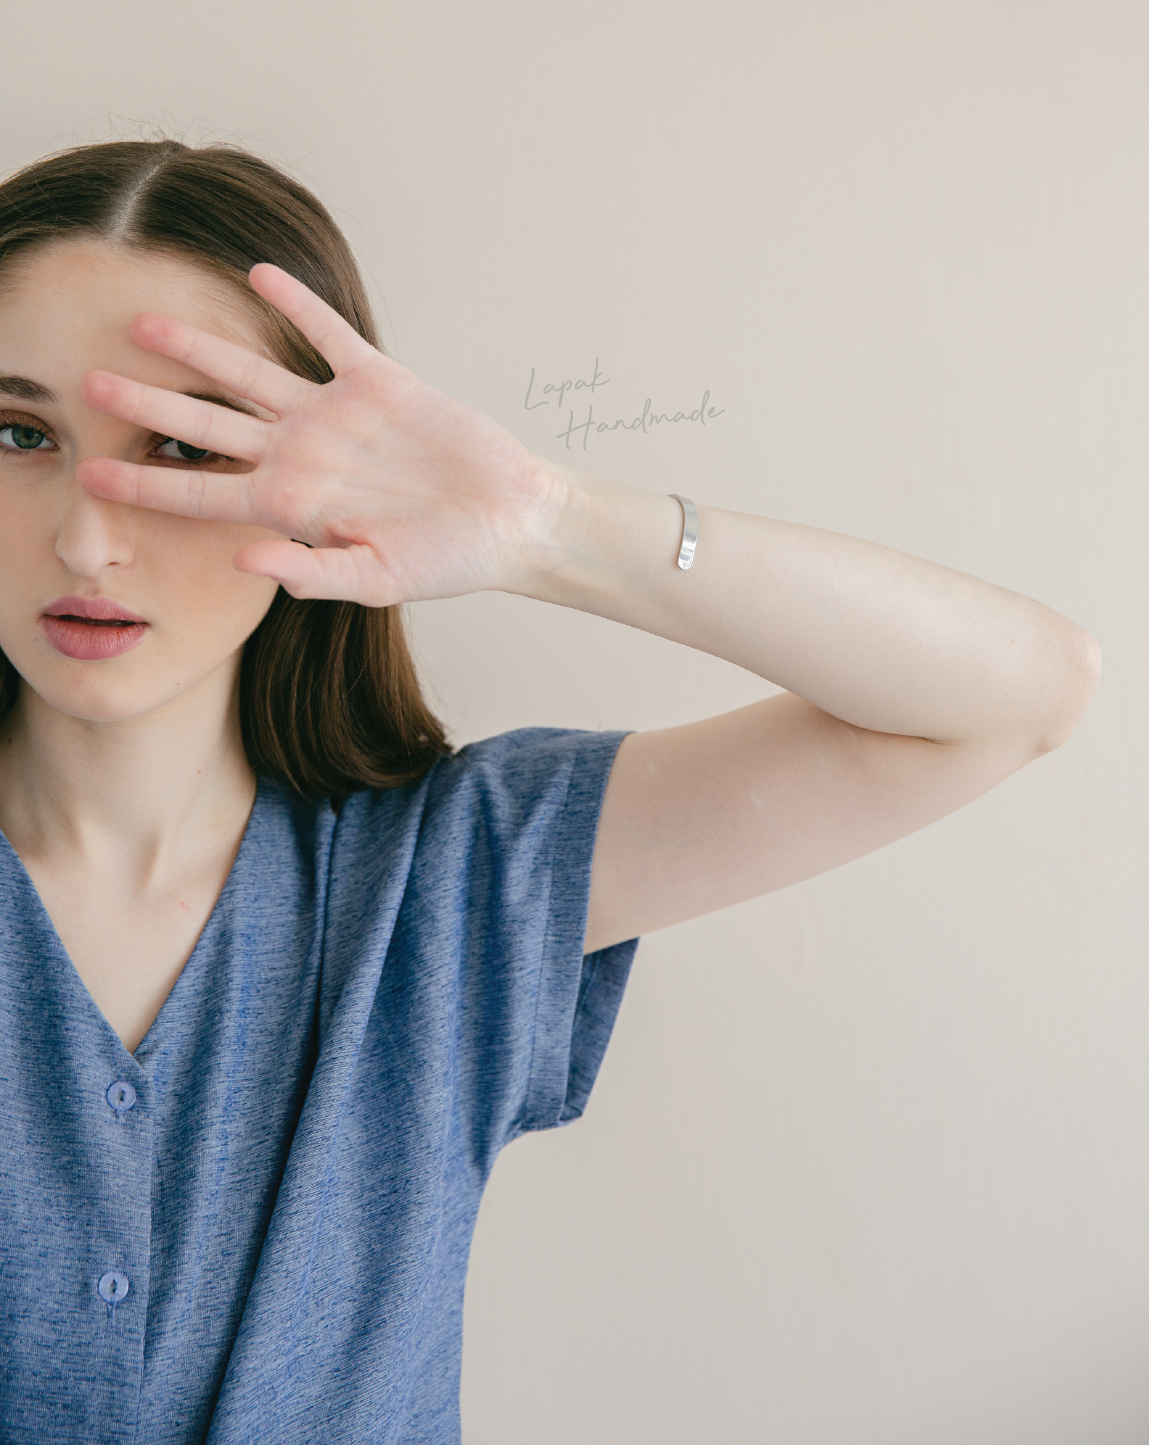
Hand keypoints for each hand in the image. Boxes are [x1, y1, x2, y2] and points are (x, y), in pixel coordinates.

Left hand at [76, 264, 567, 606]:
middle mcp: (301, 455)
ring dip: (201, 348)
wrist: (508, 522)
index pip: (203, 492)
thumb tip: (245, 560)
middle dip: (149, 406)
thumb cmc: (446, 561)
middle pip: (208, 424)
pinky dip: (296, 305)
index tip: (91, 475)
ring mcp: (334, 416)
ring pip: (252, 374)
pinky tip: (258, 276)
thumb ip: (312, 574)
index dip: (146, 483)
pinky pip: (328, 336)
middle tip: (90, 384)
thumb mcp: (378, 581)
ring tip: (146, 322)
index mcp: (293, 506)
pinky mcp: (378, 382)